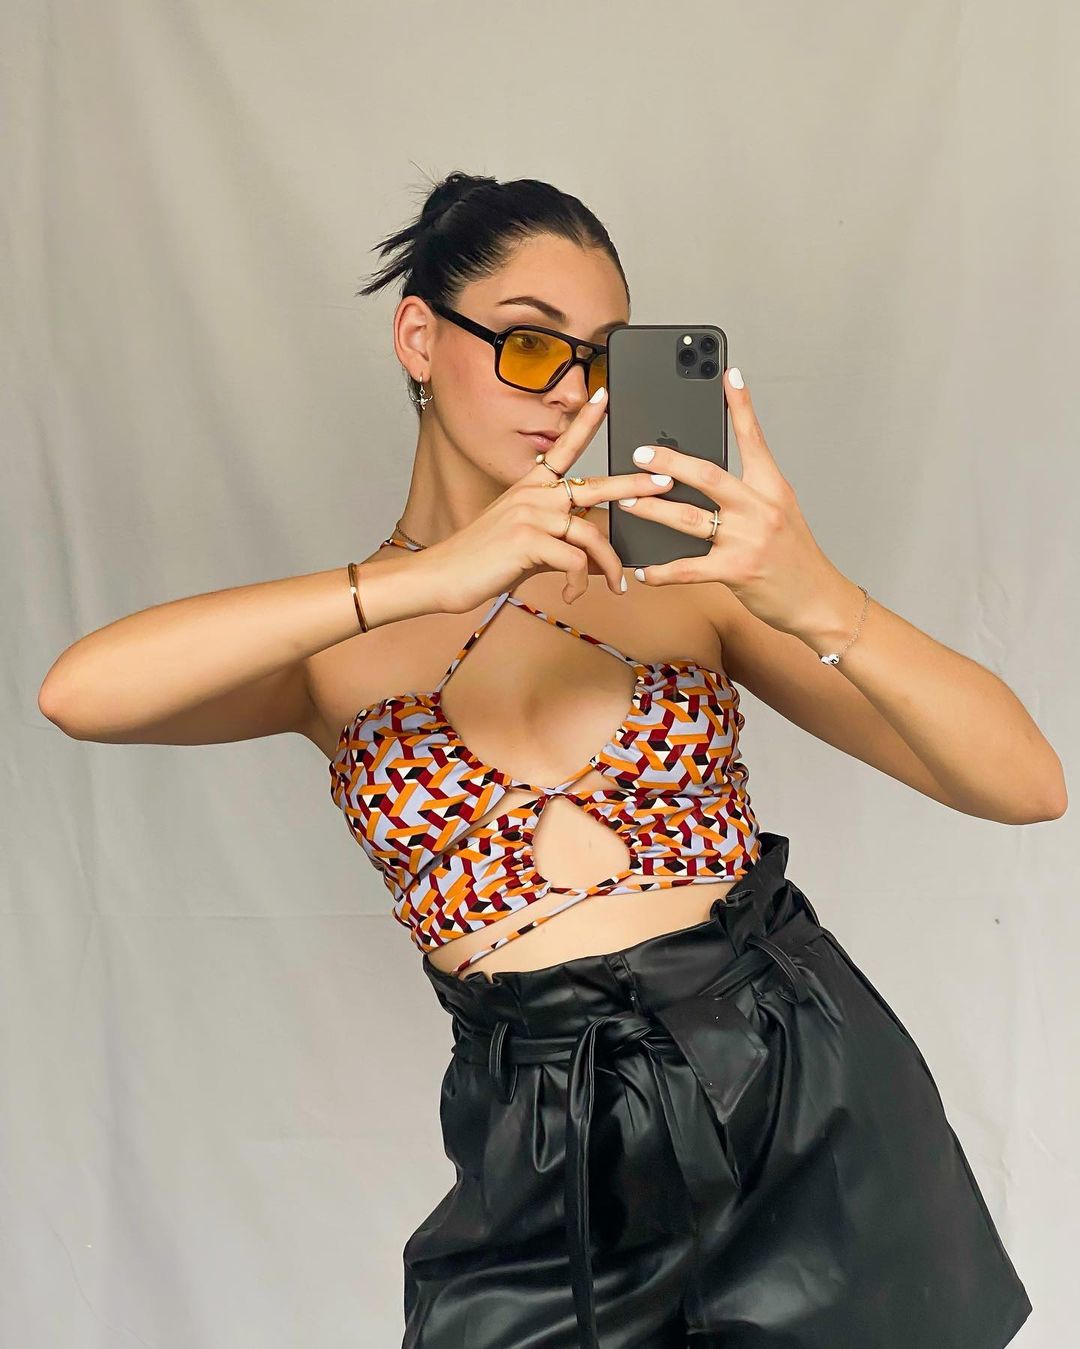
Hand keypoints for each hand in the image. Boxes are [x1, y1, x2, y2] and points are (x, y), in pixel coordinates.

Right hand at [422, 389, 675, 614]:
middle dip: (635, 485)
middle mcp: (533, 494)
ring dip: (609, 565)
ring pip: (591, 534)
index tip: (604, 397)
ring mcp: (531, 516)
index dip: (586, 423)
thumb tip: (586, 552)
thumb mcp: (523, 540)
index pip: (563, 448)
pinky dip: (579, 583)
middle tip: (664, 482)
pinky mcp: (529, 542)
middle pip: (596, 485)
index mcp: (530, 487)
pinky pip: (574, 561)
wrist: (443, 575)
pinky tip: (573, 595)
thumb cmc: (482, 559)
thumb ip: (555, 536)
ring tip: (617, 585)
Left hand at [615, 368, 853, 637]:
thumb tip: (704, 478)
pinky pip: (690, 569)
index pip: (754, 438)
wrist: (818, 600)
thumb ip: (748, 493)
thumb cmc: (795, 557)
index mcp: (773, 488)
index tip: (728, 373)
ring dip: (654, 511)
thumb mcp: (779, 513)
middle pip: (708, 475)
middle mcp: (760, 508)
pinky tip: (646, 570)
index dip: (741, 405)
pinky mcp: (737, 571)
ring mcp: (748, 540)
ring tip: (628, 502)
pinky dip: (663, 571)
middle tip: (641, 452)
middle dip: (670, 461)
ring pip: (690, 519)